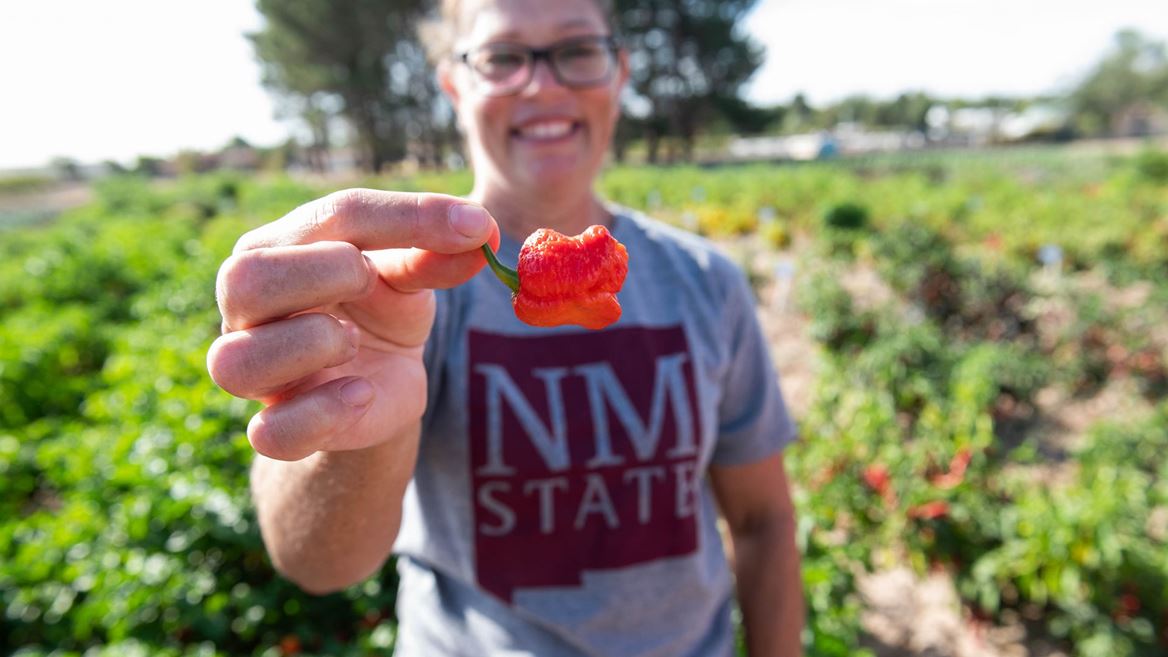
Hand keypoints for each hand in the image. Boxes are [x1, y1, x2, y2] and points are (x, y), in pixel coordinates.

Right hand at [207, 189, 495, 460]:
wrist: (380, 385)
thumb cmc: (382, 311)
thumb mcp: (412, 276)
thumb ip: (436, 253)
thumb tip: (479, 232)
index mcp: (281, 248)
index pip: (332, 217)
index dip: (405, 218)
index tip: (472, 226)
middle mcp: (250, 308)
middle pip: (243, 279)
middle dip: (319, 272)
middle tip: (368, 277)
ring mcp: (257, 371)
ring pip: (236, 361)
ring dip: (309, 342)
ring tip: (354, 341)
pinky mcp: (279, 427)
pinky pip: (271, 433)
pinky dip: (319, 412)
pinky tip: (362, 393)